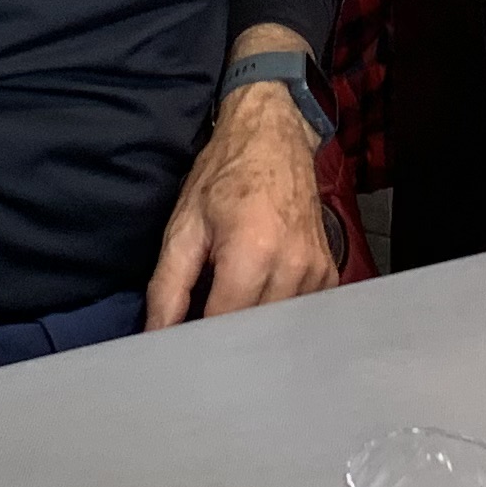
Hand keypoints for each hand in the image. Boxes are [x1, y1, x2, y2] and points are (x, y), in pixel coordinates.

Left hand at [144, 77, 338, 328]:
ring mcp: (316, 272)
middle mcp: (293, 266)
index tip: (182, 349)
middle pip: (256, 334)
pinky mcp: (328, 275)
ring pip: (279, 330)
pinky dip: (276, 316)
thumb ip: (168, 287)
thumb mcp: (184, 226)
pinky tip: (259, 299)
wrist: (273, 137)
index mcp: (252, 252)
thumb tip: (156, 337)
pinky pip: (300, 316)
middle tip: (203, 333)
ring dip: (253, 330)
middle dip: (226, 341)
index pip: (225, 328)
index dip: (200, 344)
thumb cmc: (225, 176)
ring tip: (230, 310)